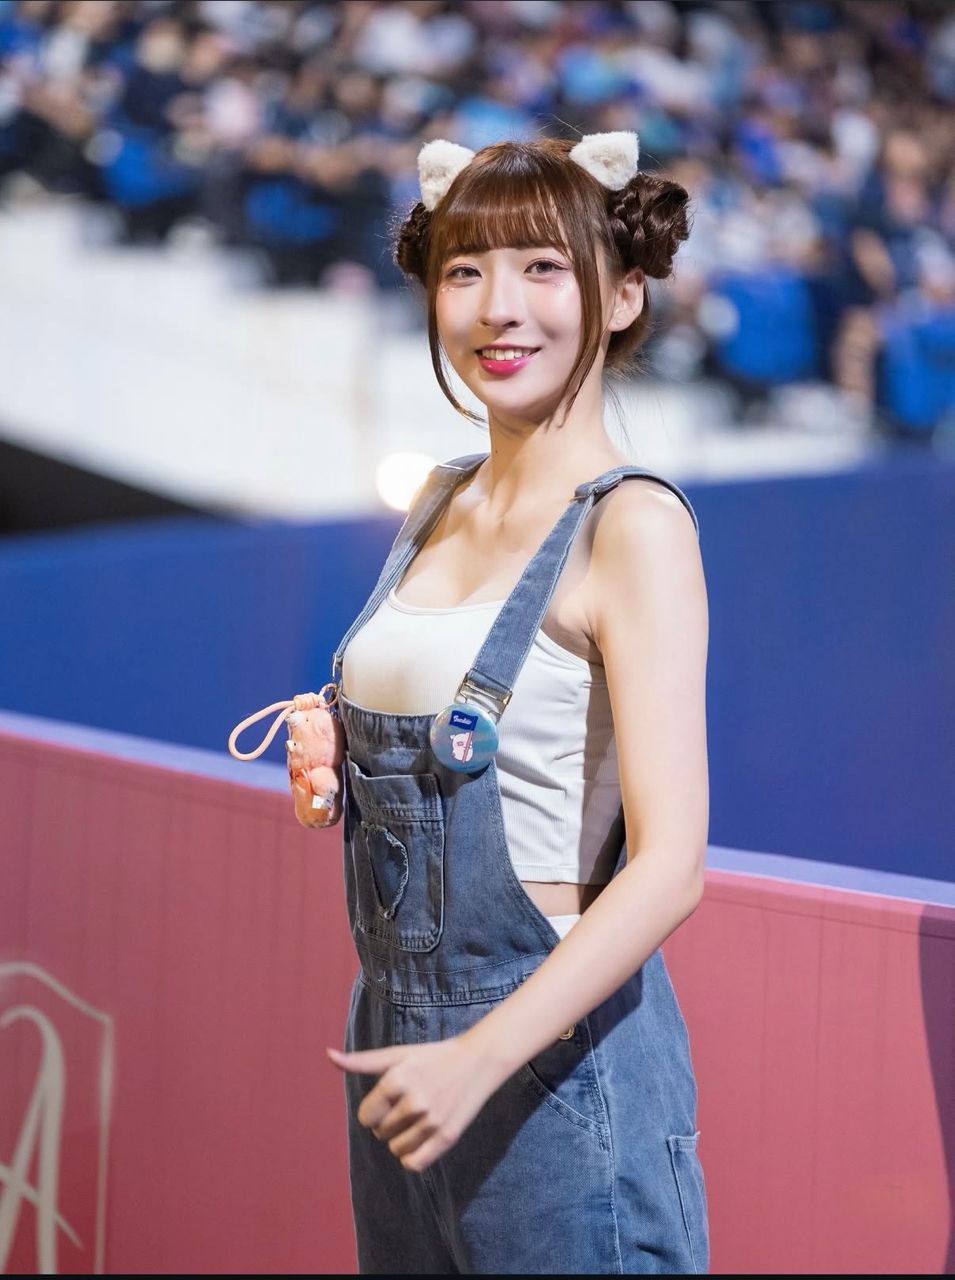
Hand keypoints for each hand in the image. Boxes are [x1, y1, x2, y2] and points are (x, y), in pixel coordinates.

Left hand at [326, 1036, 502, 1172]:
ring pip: (396, 1149)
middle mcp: (414, 1100)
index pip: (365, 1116)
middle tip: (406, 1106)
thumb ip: (362, 1061)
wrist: (477, 1061)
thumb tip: (328, 1055)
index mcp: (398, 1078)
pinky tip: (420, 1139)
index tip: (388, 1101)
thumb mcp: (397, 1054)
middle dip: (387, 1123)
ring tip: (416, 1120)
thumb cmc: (431, 1057)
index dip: (373, 1111)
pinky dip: (412, 1157)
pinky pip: (414, 1163)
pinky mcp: (447, 1137)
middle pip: (380, 1133)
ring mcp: (432, 1120)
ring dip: (400, 1139)